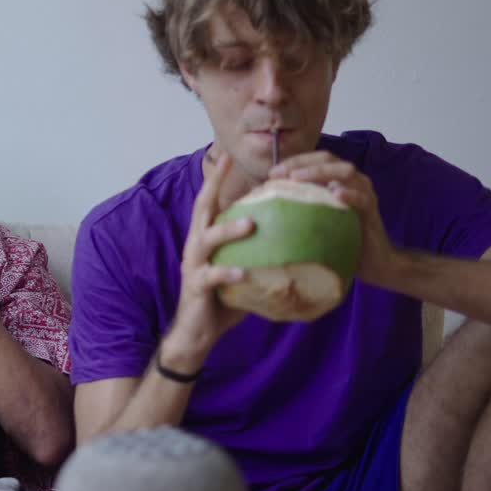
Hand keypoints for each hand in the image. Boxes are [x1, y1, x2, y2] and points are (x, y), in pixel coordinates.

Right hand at [166, 151, 255, 356]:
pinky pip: (212, 277)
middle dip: (214, 185)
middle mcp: (195, 245)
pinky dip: (228, 273)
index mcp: (205, 238)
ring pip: (207, 239)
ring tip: (251, 223)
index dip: (217, 179)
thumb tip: (296, 242)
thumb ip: (258, 254)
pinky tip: (243, 273)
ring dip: (229, 229)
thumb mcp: (241, 271)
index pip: (210, 202)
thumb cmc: (222, 301)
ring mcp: (194, 265)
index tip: (227, 156)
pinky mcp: (196, 287)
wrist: (196, 333)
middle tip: (227, 166)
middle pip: (202, 208)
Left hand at [269, 151, 397, 284]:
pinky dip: (349, 194)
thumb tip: (264, 202)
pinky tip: (336, 195)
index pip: (315, 160)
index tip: (272, 174)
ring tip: (298, 178)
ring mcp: (364, 193)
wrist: (374, 262)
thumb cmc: (340, 240)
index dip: (294, 162)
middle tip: (281, 174)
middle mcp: (351, 181)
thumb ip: (299, 207)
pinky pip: (362, 198)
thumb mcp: (316, 221)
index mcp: (337, 179)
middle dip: (302, 163)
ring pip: (345, 172)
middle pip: (328, 160)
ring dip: (320, 173)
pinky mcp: (372, 210)